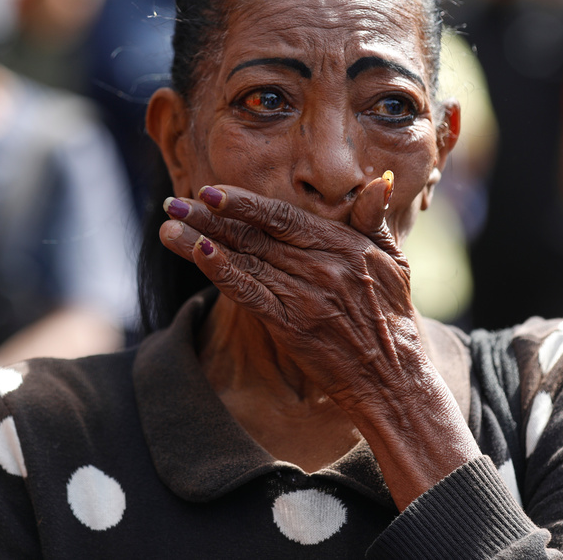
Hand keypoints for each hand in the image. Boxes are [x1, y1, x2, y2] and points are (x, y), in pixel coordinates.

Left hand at [160, 175, 480, 508]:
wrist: (394, 378)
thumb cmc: (392, 318)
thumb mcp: (394, 261)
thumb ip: (374, 220)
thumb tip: (375, 183)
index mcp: (343, 245)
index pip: (283, 217)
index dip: (244, 202)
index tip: (210, 190)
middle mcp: (322, 265)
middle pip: (254, 235)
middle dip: (208, 217)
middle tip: (173, 203)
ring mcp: (305, 295)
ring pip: (245, 260)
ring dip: (200, 240)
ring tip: (167, 226)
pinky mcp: (292, 325)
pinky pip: (250, 293)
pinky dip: (222, 272)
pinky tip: (196, 254)